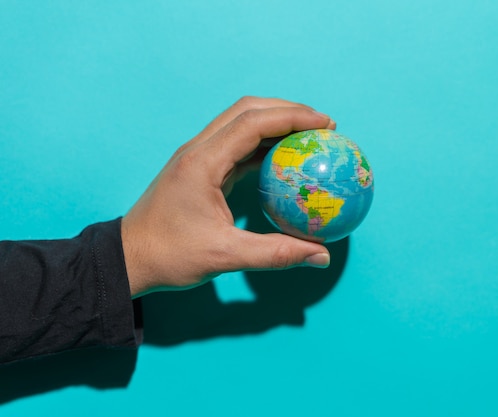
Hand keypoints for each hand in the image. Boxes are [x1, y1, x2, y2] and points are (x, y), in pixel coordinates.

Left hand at [121, 97, 335, 297]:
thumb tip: (321, 256)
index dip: (293, 117)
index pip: (253, 123)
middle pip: (247, 110)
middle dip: (288, 110)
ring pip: (240, 123)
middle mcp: (199, 150)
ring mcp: (198, 157)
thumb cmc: (169, 255)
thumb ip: (276, 254)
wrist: (129, 257)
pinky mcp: (200, 169)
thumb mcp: (225, 256)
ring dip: (275, 124)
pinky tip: (285, 161)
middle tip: (323, 125)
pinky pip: (236, 146)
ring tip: (309, 137)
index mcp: (203, 162)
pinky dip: (263, 146)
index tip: (326, 124)